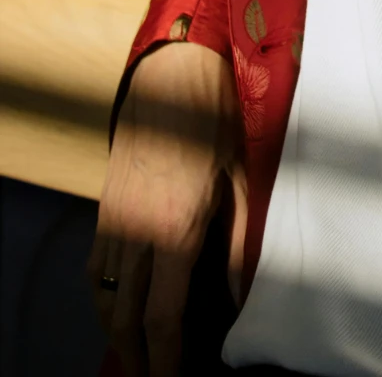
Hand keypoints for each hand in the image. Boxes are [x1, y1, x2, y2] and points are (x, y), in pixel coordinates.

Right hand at [89, 42, 246, 376]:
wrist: (172, 75)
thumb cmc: (216, 123)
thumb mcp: (243, 182)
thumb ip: (241, 247)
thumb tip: (242, 300)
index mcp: (174, 230)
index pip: (162, 319)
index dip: (166, 362)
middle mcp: (135, 235)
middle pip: (125, 322)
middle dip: (138, 362)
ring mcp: (113, 225)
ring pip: (104, 302)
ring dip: (119, 338)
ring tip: (141, 359)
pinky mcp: (104, 213)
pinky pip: (95, 274)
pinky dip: (106, 303)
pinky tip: (122, 312)